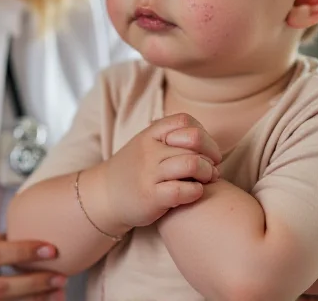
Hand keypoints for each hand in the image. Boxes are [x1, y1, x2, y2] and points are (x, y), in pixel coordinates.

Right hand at [101, 113, 221, 230]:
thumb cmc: (136, 171)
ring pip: (192, 164)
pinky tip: (194, 193)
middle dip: (210, 157)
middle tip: (212, 170)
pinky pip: (182, 190)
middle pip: (194, 142)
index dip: (203, 134)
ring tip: (206, 181)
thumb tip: (209, 145)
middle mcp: (149, 150)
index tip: (207, 151)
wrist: (104, 196)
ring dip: (207, 173)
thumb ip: (173, 139)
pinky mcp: (150, 197)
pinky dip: (196, 192)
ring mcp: (149, 173)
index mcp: (150, 134)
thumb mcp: (148, 145)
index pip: (184, 121)